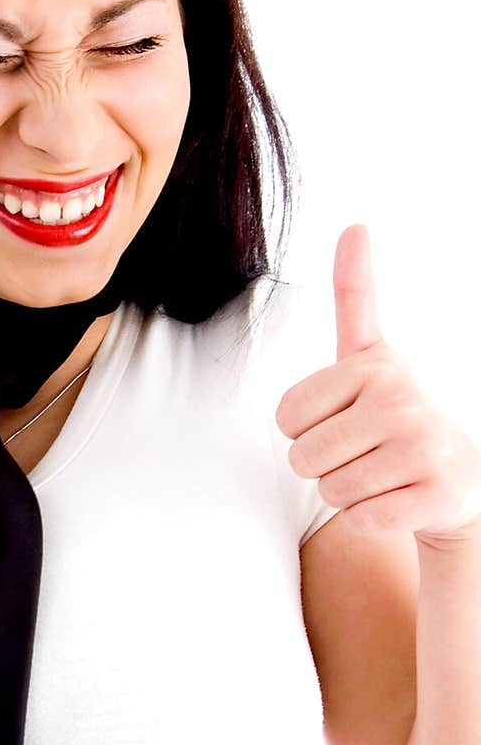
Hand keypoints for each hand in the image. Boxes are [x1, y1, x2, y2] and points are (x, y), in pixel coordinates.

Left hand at [274, 224, 480, 544]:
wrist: (457, 476)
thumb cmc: (395, 414)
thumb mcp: (371, 353)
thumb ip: (355, 294)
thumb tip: (355, 224)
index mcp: (375, 366)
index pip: (286, 417)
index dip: (302, 429)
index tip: (342, 417)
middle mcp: (403, 399)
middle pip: (302, 457)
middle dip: (321, 466)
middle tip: (362, 453)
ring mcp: (423, 448)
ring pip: (330, 491)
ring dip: (346, 494)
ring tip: (381, 474)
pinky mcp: (435, 496)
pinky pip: (363, 520)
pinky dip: (371, 519)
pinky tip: (398, 499)